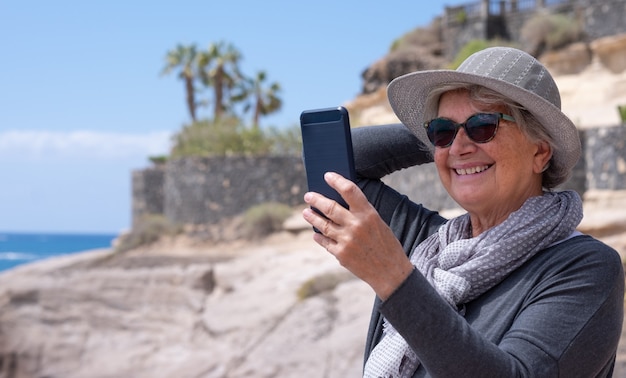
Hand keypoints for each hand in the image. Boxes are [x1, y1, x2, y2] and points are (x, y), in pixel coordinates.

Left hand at [302, 172, 413, 299]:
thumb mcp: (378, 224)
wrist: (391, 273)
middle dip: (316, 199)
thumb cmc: (385, 245)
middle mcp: (356, 225)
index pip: (349, 190)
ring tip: (306, 212)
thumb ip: (360, 214)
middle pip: (330, 207)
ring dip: (312, 217)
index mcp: (369, 214)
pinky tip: (316, 233)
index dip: (337, 180)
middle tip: (308, 195)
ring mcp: (347, 241)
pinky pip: (325, 242)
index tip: (327, 175)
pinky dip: (319, 236)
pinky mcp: (341, 255)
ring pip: (323, 224)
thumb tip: (337, 204)